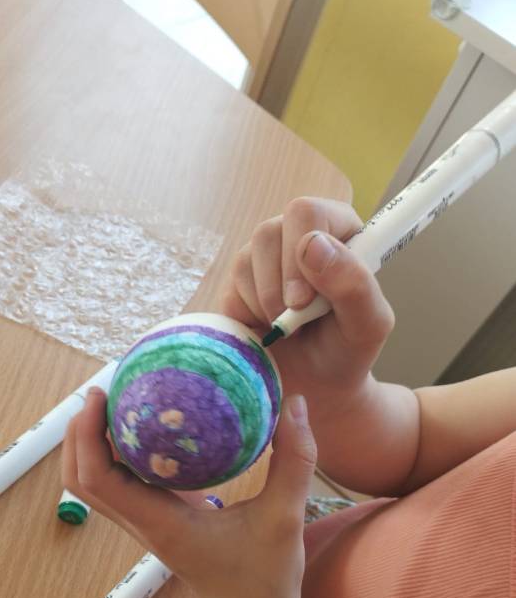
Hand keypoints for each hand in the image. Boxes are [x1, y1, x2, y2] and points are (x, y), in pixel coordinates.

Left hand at [61, 388, 316, 597]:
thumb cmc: (268, 577)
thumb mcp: (287, 515)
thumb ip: (295, 459)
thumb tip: (296, 403)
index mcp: (162, 524)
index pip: (99, 480)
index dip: (88, 434)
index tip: (99, 395)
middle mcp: (143, 526)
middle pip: (81, 481)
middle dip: (79, 433)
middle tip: (101, 391)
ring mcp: (146, 527)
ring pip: (94, 487)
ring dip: (90, 446)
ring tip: (112, 404)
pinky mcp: (156, 525)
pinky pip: (119, 488)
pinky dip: (115, 458)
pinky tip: (146, 429)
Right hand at [220, 197, 394, 421]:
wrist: (317, 385)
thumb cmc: (348, 349)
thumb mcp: (368, 324)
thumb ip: (353, 283)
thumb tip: (311, 245)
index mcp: (337, 232)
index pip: (307, 212)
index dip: (299, 252)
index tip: (304, 300)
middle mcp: (296, 236)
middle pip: (268, 232)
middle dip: (277, 286)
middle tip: (294, 321)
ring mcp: (263, 259)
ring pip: (243, 262)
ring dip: (264, 306)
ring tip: (288, 330)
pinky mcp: (237, 285)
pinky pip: (229, 293)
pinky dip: (248, 320)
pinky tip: (268, 331)